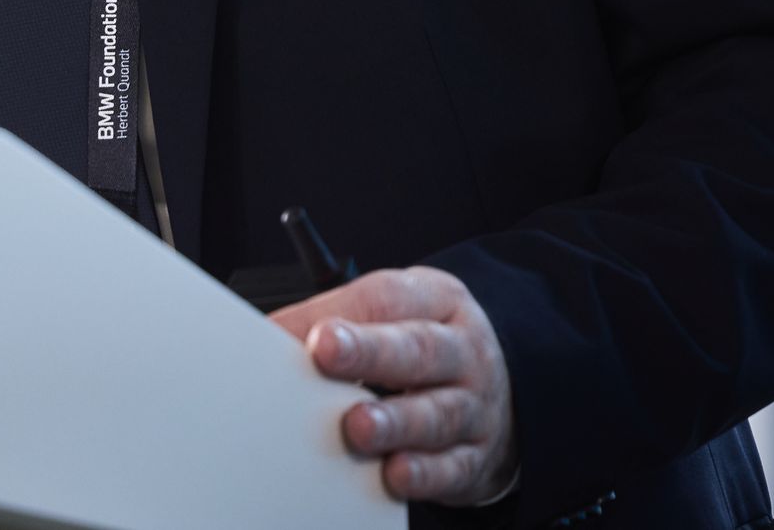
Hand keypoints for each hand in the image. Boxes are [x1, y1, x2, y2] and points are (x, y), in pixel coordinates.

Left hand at [269, 265, 517, 506]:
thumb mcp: (395, 311)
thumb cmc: (425, 343)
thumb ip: (338, 318)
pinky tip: (394, 473)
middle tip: (325, 353)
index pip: (388, 299)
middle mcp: (462, 351)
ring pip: (436, 413)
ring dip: (394, 422)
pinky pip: (452, 467)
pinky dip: (423, 473)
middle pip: (418, 349)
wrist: (504, 389)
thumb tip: (269, 337)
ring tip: (357, 426)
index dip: (340, 312)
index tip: (301, 330)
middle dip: (369, 351)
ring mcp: (474, 406)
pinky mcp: (476, 458)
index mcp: (436, 301)